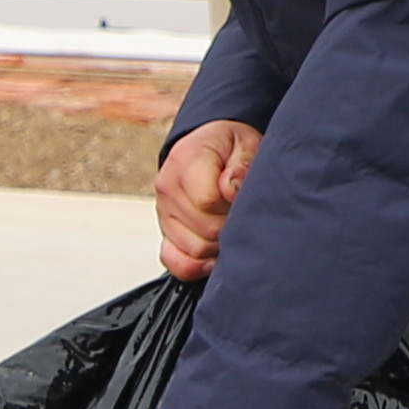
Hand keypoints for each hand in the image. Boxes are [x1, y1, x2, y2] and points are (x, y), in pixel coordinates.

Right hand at [154, 120, 256, 280]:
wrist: (210, 148)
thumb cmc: (229, 148)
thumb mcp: (244, 144)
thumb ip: (242, 165)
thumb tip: (232, 189)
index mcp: (185, 161)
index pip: (207, 201)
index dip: (233, 205)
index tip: (243, 197)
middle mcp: (168, 188)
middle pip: (205, 230)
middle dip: (231, 226)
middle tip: (242, 212)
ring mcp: (163, 213)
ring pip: (195, 250)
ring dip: (220, 244)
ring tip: (231, 226)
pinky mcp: (165, 234)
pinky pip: (177, 263)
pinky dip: (199, 264)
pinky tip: (215, 253)